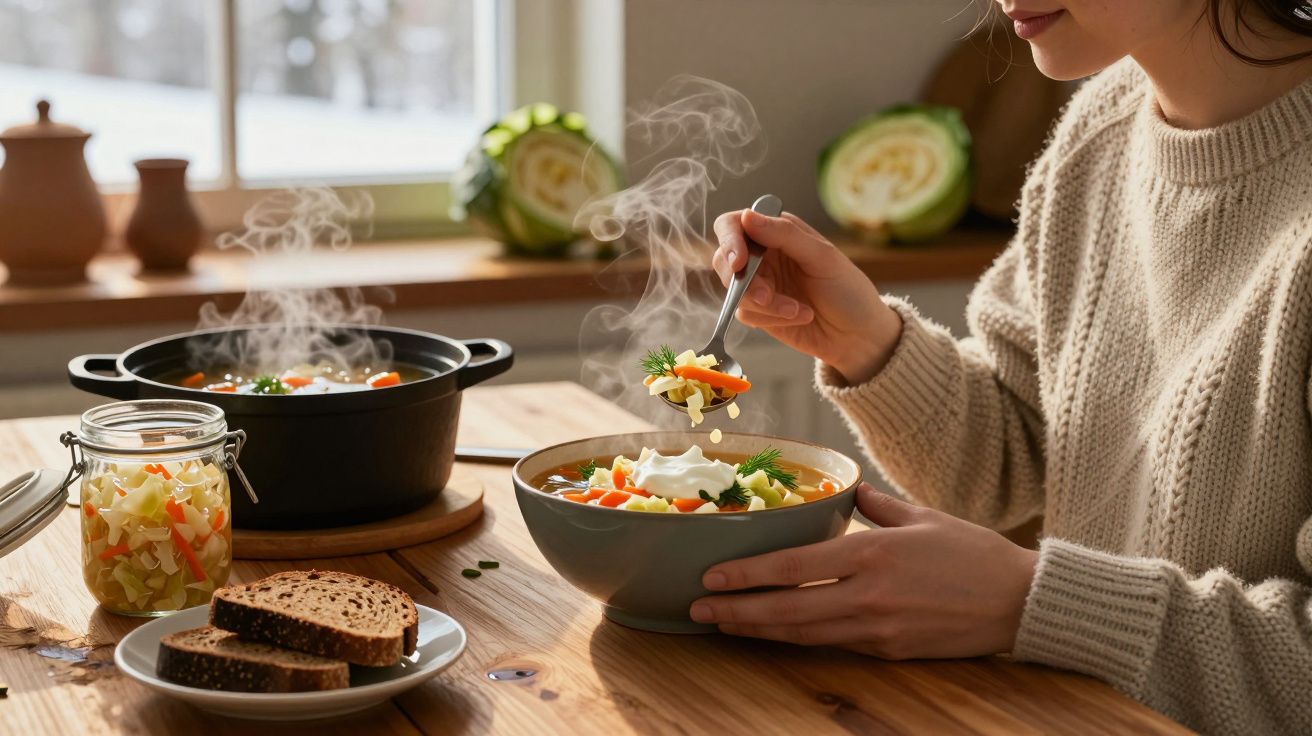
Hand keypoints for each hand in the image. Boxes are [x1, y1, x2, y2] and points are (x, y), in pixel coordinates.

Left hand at [690, 485, 1038, 658]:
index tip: (712, 576)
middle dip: (737, 611)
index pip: (794, 567)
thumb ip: (877, 504)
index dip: (748, 575)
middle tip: (699, 608)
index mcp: (873, 554)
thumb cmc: (973, 553)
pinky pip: (832, 644)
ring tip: (722, 624)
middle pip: (787, 610)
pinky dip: (796, 640)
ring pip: (803, 634)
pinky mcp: (889, 650)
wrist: (1020, 602)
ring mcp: (877, 628)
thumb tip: (850, 489)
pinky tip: (773, 635)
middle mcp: (868, 595)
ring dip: (758, 631)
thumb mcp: (922, 516)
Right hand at [711, 209, 902, 384]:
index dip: (729, 241)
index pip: (734, 225)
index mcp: (777, 231)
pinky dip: (771, 317)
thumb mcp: (823, 257)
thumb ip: (784, 235)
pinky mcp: (759, 312)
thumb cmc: (848, 290)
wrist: (858, 335)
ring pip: (733, 290)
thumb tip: (747, 216)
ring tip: (797, 309)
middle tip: (766, 296)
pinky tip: (799, 316)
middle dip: (743, 281)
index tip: (739, 262)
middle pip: (724, 259)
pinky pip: (745, 313)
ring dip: (765, 304)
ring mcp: (759, 284)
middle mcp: (763, 255)